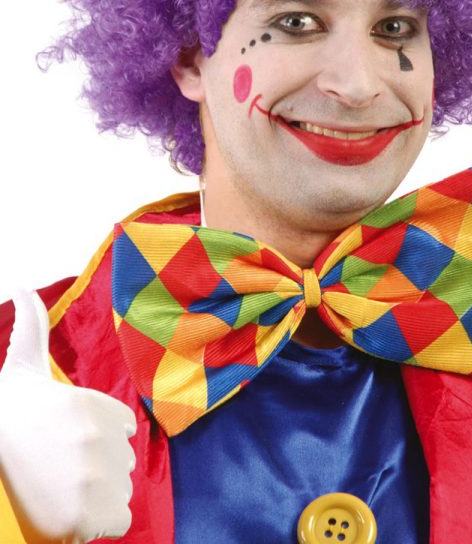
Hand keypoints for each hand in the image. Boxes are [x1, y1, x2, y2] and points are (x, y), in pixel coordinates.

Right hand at [0, 290, 136, 542]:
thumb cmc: (10, 407)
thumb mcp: (22, 362)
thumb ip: (32, 325)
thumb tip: (21, 288)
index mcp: (98, 407)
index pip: (125, 430)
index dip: (100, 438)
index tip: (68, 437)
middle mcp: (99, 440)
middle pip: (122, 463)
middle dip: (99, 467)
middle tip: (61, 465)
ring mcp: (93, 479)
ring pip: (119, 492)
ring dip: (100, 494)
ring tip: (63, 487)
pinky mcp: (86, 518)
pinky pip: (117, 523)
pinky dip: (101, 523)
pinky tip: (74, 512)